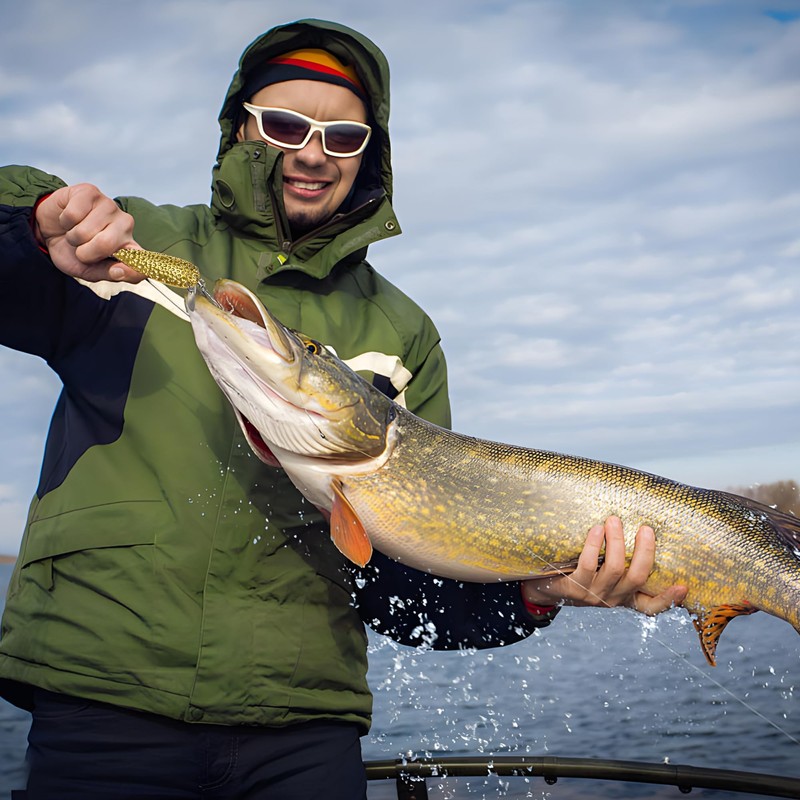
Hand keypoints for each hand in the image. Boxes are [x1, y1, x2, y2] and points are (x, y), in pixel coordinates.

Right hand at [34, 183, 144, 282]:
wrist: (48, 230)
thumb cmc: (72, 251)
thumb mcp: (88, 270)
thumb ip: (107, 273)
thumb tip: (120, 272)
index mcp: (129, 247)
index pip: (141, 259)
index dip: (135, 268)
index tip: (123, 271)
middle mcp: (125, 224)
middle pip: (105, 244)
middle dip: (84, 252)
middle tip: (81, 248)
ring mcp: (110, 206)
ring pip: (85, 230)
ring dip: (73, 236)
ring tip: (74, 232)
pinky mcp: (91, 192)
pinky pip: (73, 215)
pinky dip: (65, 221)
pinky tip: (69, 218)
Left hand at [521, 516, 686, 614]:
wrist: (542, 587)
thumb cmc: (577, 571)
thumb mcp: (601, 570)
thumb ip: (620, 558)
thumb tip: (634, 521)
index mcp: (623, 597)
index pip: (651, 606)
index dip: (670, 599)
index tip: (684, 585)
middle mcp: (611, 598)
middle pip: (637, 579)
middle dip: (645, 552)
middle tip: (646, 528)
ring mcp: (592, 595)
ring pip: (614, 570)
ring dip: (617, 543)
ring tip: (613, 520)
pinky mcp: (572, 588)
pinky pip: (587, 565)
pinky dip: (594, 546)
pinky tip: (595, 529)